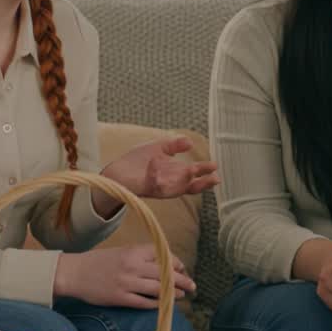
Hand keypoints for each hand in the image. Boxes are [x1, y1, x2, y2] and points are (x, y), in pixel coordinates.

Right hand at [53, 243, 196, 308]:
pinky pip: (144, 302)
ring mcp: (127, 283)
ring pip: (158, 289)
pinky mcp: (120, 298)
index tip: (182, 268)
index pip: (164, 255)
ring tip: (183, 295)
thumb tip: (164, 265)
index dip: (177, 263)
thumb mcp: (121, 251)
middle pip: (165, 273)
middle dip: (183, 280)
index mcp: (133, 251)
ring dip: (173, 293)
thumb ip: (141, 256)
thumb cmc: (98, 262)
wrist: (73, 273)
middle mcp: (132, 266)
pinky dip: (156, 304)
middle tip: (193, 285)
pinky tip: (163, 304)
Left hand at [102, 136, 219, 199]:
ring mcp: (158, 187)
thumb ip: (174, 145)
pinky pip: (153, 183)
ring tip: (192, 170)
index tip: (214, 167)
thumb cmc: (137, 162)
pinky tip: (156, 161)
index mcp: (175, 174)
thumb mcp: (159, 148)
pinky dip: (155, 174)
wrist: (116, 172)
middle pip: (190, 187)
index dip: (205, 173)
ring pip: (175, 188)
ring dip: (183, 180)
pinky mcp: (145, 188)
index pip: (194, 177)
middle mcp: (170, 183)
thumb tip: (190, 142)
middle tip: (214, 177)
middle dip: (202, 182)